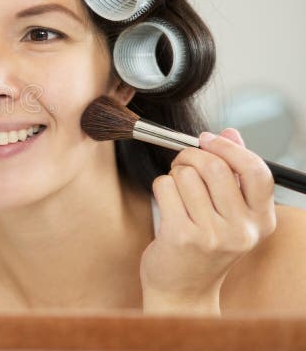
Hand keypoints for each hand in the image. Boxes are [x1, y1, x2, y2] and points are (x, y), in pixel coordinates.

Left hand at [140, 128, 276, 313]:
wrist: (182, 290)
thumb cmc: (203, 245)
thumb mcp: (229, 212)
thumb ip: (233, 172)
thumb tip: (230, 131)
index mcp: (261, 221)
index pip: (257, 172)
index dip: (230, 148)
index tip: (208, 139)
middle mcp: (241, 230)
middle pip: (215, 166)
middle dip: (191, 156)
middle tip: (182, 163)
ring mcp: (212, 235)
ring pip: (186, 174)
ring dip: (174, 175)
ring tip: (177, 193)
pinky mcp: (182, 236)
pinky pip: (165, 187)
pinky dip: (161, 187)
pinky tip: (166, 205)